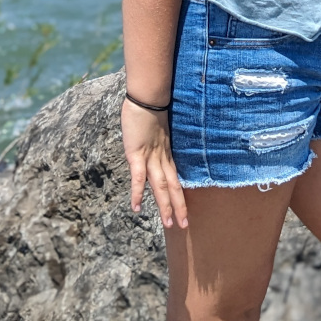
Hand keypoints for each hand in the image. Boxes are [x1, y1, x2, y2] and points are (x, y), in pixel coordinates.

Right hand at [121, 99, 187, 228]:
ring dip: (164, 205)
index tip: (184, 210)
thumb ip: (156, 137)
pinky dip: (138, 193)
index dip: (179, 195)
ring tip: (169, 223)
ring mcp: (150, 156)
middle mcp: (161, 157)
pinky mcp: (137, 154)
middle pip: (172, 185)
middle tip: (184, 226)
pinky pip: (138, 177)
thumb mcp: (155, 126)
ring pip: (160, 185)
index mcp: (166, 152)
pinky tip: (137, 208)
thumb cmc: (149, 106)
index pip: (174, 178)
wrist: (147, 94)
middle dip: (177, 206)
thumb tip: (156, 138)